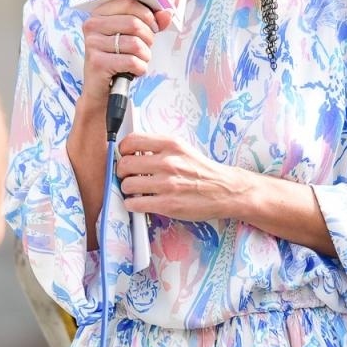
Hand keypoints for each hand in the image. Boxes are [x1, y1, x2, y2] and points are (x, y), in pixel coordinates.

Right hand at [80, 1, 172, 107]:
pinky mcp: (97, 63)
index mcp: (99, 13)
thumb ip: (150, 23)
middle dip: (148, 38)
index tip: (154, 27)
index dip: (148, 15)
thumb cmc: (118, 58)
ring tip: (139, 60)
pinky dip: (140, 69)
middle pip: (134, 23)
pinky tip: (134, 71)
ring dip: (145, 56)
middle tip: (146, 48)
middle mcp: (92, 25)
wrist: (101, 89)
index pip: (129, 2)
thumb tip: (167, 14)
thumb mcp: (134, 37)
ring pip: (135, 44)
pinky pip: (132, 62)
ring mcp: (92, 44)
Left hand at [116, 132, 239, 221]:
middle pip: (125, 164)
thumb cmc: (202, 170)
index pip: (132, 141)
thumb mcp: (183, 149)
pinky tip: (139, 202)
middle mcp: (168, 162)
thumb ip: (159, 148)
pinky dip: (132, 204)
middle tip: (127, 176)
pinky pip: (134, 204)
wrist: (225, 190)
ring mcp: (167, 184)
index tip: (124, 156)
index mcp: (171, 144)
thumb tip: (132, 152)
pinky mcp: (167, 205)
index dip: (123, 150)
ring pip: (127, 185)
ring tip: (135, 191)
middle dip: (122, 172)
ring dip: (127, 189)